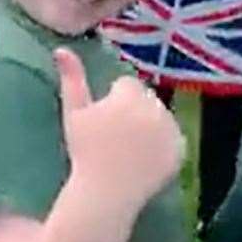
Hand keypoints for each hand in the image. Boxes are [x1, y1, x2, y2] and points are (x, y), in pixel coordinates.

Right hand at [54, 47, 182, 212]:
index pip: (127, 85)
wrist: (105, 193)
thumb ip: (72, 78)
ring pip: (160, 116)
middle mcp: (154, 109)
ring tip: (132, 147)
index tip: (105, 121)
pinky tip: (146, 157)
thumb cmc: (85, 151)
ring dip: (150, 125)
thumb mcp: (74, 112)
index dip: (114, 101)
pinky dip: (164, 144)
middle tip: (118, 136)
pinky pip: (173, 137)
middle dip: (134, 111)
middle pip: (146, 98)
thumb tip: (61, 48)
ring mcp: (170, 131)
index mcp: (129, 97)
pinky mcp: (180, 151)